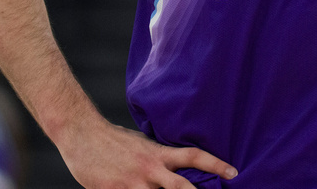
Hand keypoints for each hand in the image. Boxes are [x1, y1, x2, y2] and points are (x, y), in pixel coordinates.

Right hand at [58, 114, 237, 188]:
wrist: (81, 134)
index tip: (234, 172)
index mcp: (157, 154)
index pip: (193, 156)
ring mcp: (133, 184)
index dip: (215, 164)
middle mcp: (149, 170)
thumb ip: (158, 157)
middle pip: (182, 188)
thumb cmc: (112, 140)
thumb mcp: (141, 144)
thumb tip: (176, 166)